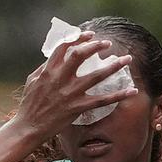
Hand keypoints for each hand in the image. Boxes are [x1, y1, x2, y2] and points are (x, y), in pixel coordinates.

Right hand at [11, 31, 137, 141]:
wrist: (29, 127)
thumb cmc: (30, 104)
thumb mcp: (32, 80)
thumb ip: (45, 67)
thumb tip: (57, 56)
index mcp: (48, 70)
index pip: (63, 47)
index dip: (77, 38)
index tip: (90, 34)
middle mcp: (60, 79)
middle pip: (80, 56)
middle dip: (95, 46)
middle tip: (108, 43)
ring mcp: (70, 93)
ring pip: (96, 76)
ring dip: (114, 67)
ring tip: (127, 60)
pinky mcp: (77, 107)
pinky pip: (102, 100)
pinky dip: (118, 95)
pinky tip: (132, 91)